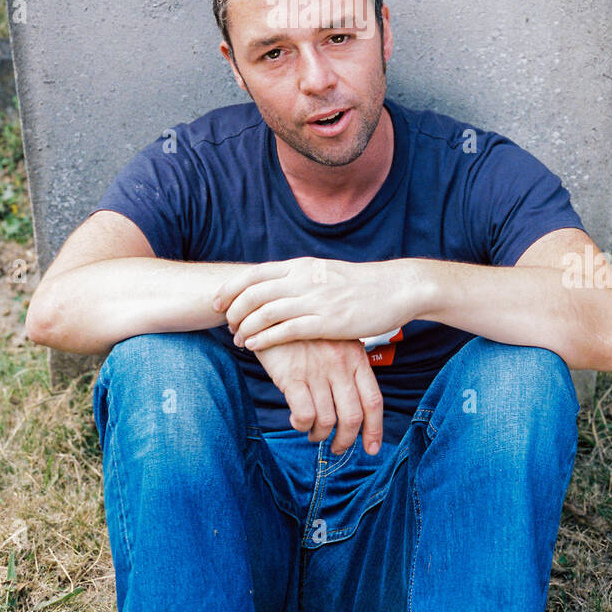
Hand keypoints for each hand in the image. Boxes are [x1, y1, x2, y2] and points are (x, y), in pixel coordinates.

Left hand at [213, 256, 418, 350]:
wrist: (395, 288)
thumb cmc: (360, 285)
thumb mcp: (323, 273)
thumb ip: (299, 279)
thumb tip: (277, 287)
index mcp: (300, 266)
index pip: (253, 274)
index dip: (230, 288)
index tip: (216, 301)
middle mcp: (302, 280)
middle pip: (252, 293)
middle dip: (232, 310)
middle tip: (225, 324)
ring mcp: (314, 300)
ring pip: (264, 312)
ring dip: (244, 327)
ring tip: (237, 339)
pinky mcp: (326, 321)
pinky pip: (285, 330)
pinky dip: (264, 338)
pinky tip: (254, 345)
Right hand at [252, 337, 382, 454]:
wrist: (272, 310)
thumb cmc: (305, 331)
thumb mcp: (335, 341)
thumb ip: (348, 368)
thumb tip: (357, 406)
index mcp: (355, 357)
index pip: (373, 400)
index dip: (374, 429)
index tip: (371, 448)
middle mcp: (340, 365)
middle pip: (352, 417)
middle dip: (345, 441)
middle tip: (337, 448)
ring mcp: (316, 370)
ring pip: (327, 420)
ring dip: (320, 435)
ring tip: (313, 433)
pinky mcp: (292, 376)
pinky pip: (304, 415)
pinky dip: (302, 425)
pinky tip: (297, 421)